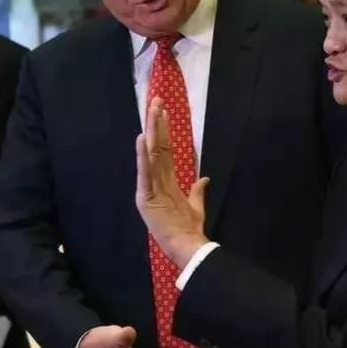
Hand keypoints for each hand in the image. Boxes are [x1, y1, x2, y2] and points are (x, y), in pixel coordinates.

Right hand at [135, 97, 209, 266]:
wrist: (185, 246)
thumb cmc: (188, 227)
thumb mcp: (195, 205)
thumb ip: (197, 191)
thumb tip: (204, 178)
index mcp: (164, 182)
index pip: (163, 150)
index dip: (164, 131)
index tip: (164, 111)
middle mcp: (154, 181)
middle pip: (156, 147)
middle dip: (156, 123)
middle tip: (156, 101)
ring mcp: (148, 188)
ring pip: (150, 154)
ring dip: (152, 132)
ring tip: (151, 111)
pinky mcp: (146, 197)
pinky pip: (145, 173)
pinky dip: (143, 156)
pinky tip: (142, 140)